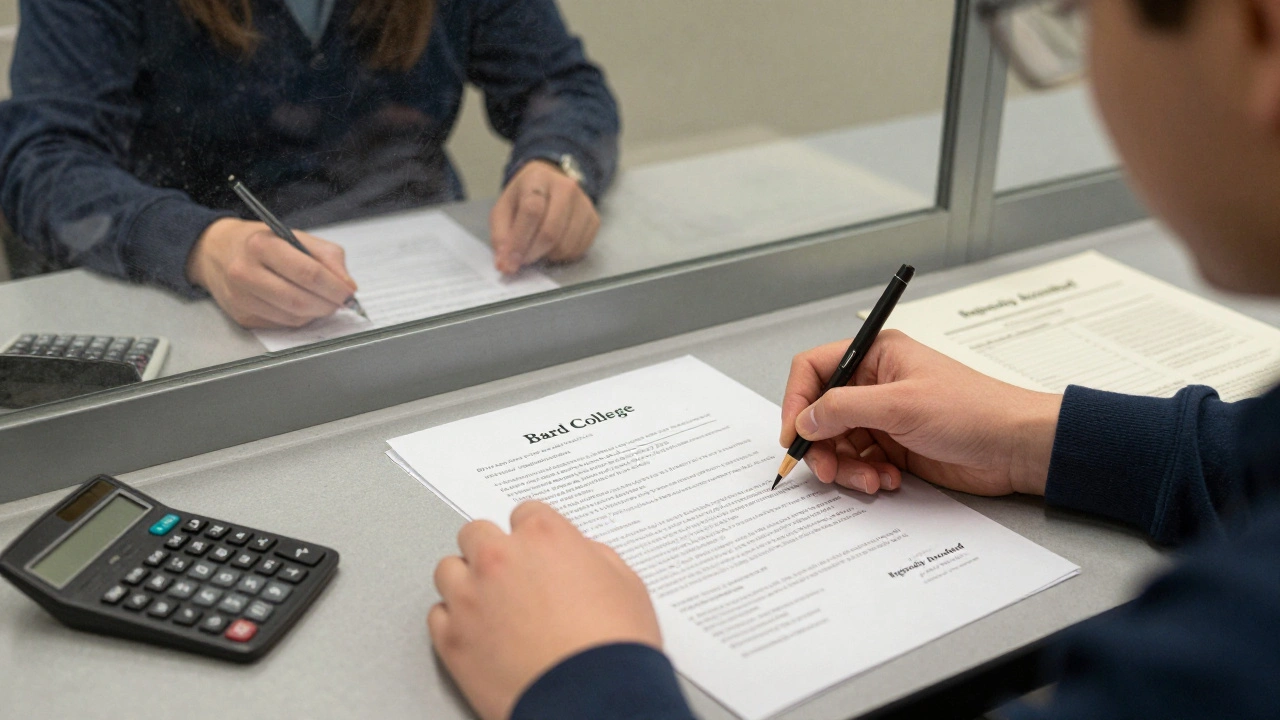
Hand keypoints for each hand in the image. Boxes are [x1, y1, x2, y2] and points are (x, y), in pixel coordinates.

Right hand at [186, 218, 356, 327]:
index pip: (308, 273)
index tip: (349, 291)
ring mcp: (241, 298)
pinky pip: (282, 325)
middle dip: (329, 304)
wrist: (217, 252)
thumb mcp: (295, 237)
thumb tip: (348, 285)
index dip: (335, 286)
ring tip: (323, 302)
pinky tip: (303, 307)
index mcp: (262, 245)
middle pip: (300, 300)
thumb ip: (328, 257)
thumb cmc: (262, 243)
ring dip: (316, 313)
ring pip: (292, 317)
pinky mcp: (242, 316)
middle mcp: (246, 272)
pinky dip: (300, 319)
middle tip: (341, 301)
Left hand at [429, 501, 660, 719]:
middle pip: (477, 533)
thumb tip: (580, 557)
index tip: (537, 551)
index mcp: (544, 537)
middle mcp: (500, 559)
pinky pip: (437, 615)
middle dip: (493, 551)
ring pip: (449, 570)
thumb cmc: (614, 647)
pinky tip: (476, 632)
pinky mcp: (451, 639)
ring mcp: (470, 598)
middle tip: (510, 575)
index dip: (535, 535)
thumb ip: (593, 557)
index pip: (526, 514)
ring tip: (488, 604)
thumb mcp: (626, 584)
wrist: (595, 701)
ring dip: (466, 581)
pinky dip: (454, 621)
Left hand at [489, 160, 599, 273]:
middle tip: (522, 261)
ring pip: (565, 245)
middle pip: (551, 232)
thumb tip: (505, 264)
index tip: (509, 263)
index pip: (532, 211)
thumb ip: (500, 236)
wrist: (551, 184)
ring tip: (538, 247)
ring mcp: (584, 204)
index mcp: (538, 179)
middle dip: (533, 253)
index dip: (519, 241)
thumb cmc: (524, 198)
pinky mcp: (594, 219)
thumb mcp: (503, 209)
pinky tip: (553, 247)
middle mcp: (566, 187)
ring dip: (548, 256)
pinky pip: (579, 250)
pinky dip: (562, 256)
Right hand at [780, 330, 1061, 496]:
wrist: (1016, 448)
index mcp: (875, 355)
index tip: (793, 434)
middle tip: (825, 470)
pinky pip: (860, 463)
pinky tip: (890, 480)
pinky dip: (866, 476)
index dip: (796, 401)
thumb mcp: (900, 405)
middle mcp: (875, 383)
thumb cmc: (973, 411)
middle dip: (820, 445)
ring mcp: (884, 417)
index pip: (814, 369)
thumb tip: (803, 420)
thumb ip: (843, 409)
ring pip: (837, 444)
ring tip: (871, 480)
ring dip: (846, 467)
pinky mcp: (895, 447)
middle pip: (820, 413)